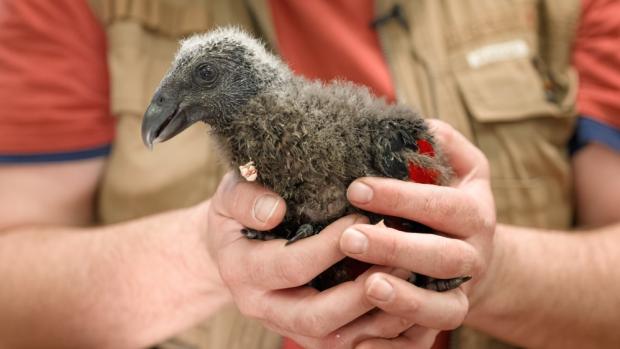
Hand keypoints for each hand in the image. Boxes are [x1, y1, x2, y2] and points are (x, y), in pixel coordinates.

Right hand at [206, 173, 430, 347]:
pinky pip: (349, 346)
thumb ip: (245, 198)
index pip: (290, 267)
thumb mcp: (231, 195)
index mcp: (242, 271)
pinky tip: (410, 308)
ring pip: (336, 341)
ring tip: (412, 284)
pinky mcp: (312, 334)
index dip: (328, 247)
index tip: (361, 218)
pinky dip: (382, 333)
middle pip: (314, 318)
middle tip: (399, 261)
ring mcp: (288, 325)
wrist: (233, 248)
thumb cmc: (239, 214)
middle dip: (359, 294)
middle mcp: (263, 307)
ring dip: (377, 318)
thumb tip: (274, 211)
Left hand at [340, 119, 495, 347]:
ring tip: (367, 286)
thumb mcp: (465, 166)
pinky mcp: (443, 322)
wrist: (480, 254)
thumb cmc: (457, 201)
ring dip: (405, 300)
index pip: (440, 205)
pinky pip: (424, 342)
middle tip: (349, 238)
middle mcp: (472, 258)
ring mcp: (460, 295)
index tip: (355, 189)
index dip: (400, 198)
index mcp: (474, 215)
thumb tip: (421, 123)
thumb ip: (445, 143)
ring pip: (442, 308)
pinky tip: (360, 341)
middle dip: (395, 248)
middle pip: (440, 258)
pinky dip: (395, 346)